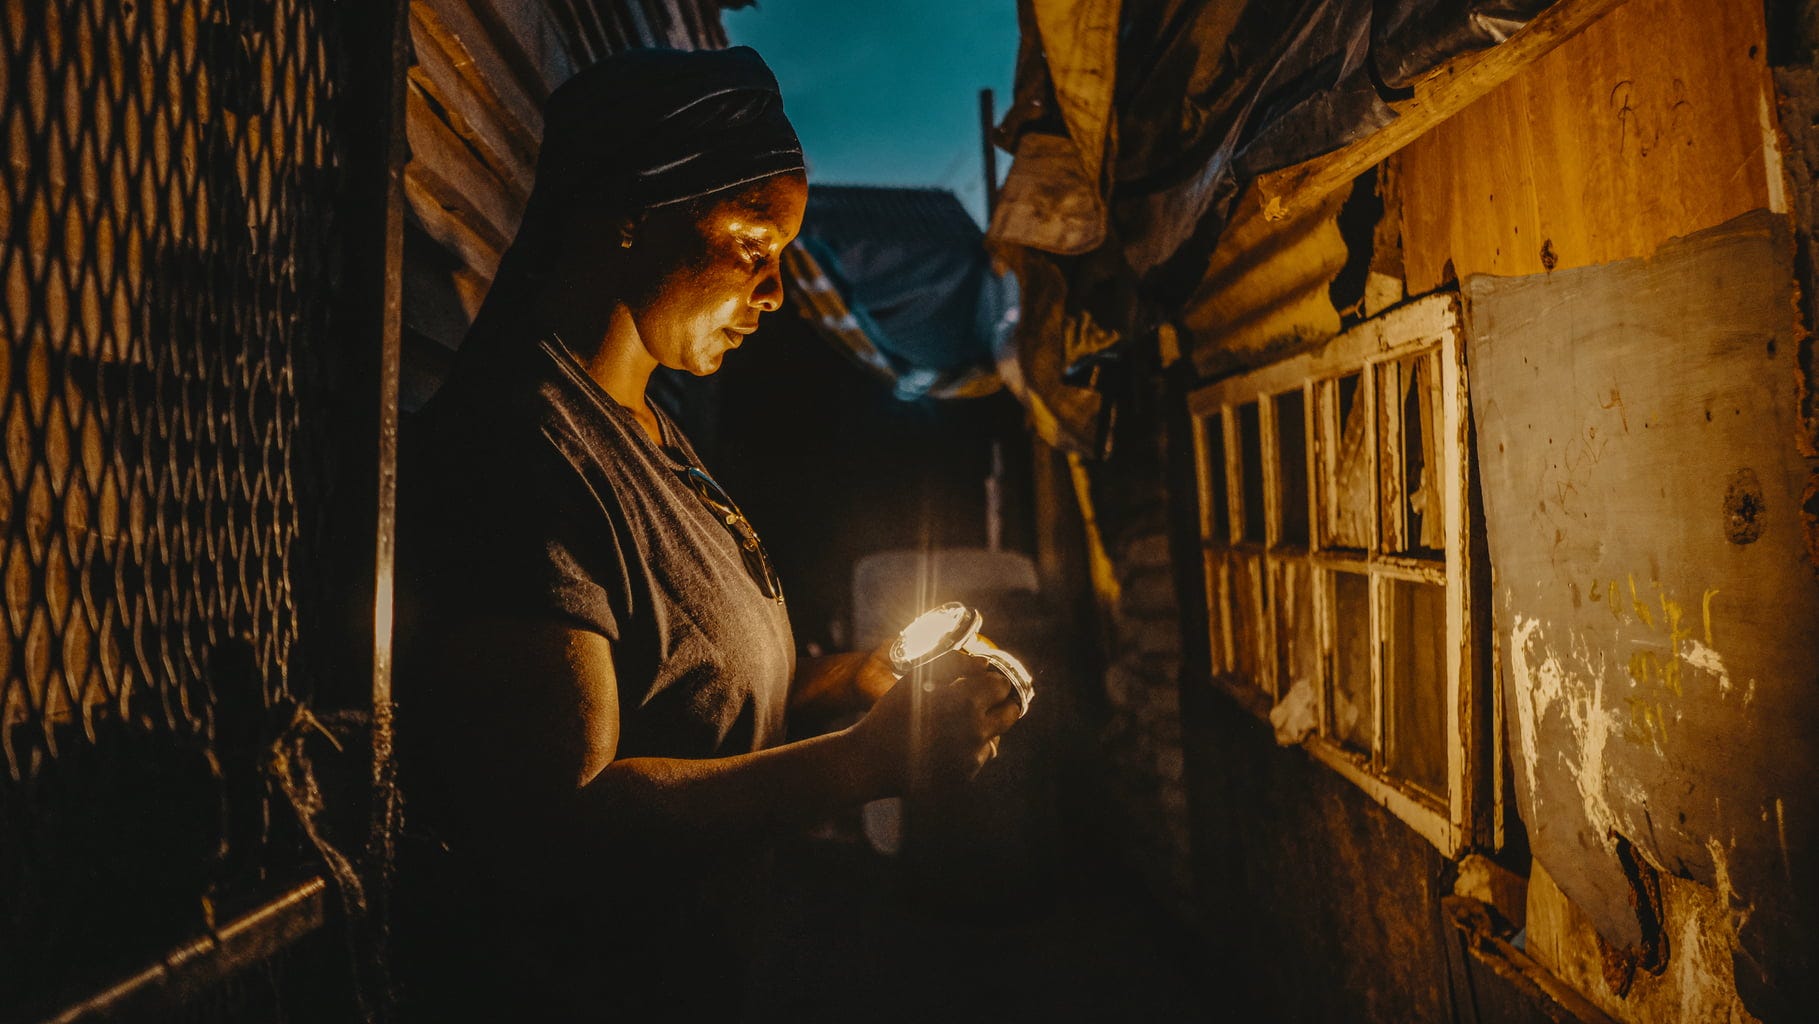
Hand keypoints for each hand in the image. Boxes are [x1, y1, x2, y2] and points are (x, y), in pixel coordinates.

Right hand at [850, 650, 1022, 794]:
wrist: (872, 761)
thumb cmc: (890, 714)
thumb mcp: (916, 678)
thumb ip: (954, 664)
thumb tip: (984, 663)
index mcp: (966, 702)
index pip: (1001, 685)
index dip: (992, 680)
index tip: (983, 680)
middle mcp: (976, 731)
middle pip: (1010, 712)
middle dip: (1000, 703)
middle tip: (983, 700)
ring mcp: (973, 757)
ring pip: (996, 735)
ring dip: (985, 727)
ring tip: (955, 724)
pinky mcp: (967, 776)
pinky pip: (980, 755)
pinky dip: (971, 748)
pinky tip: (945, 744)